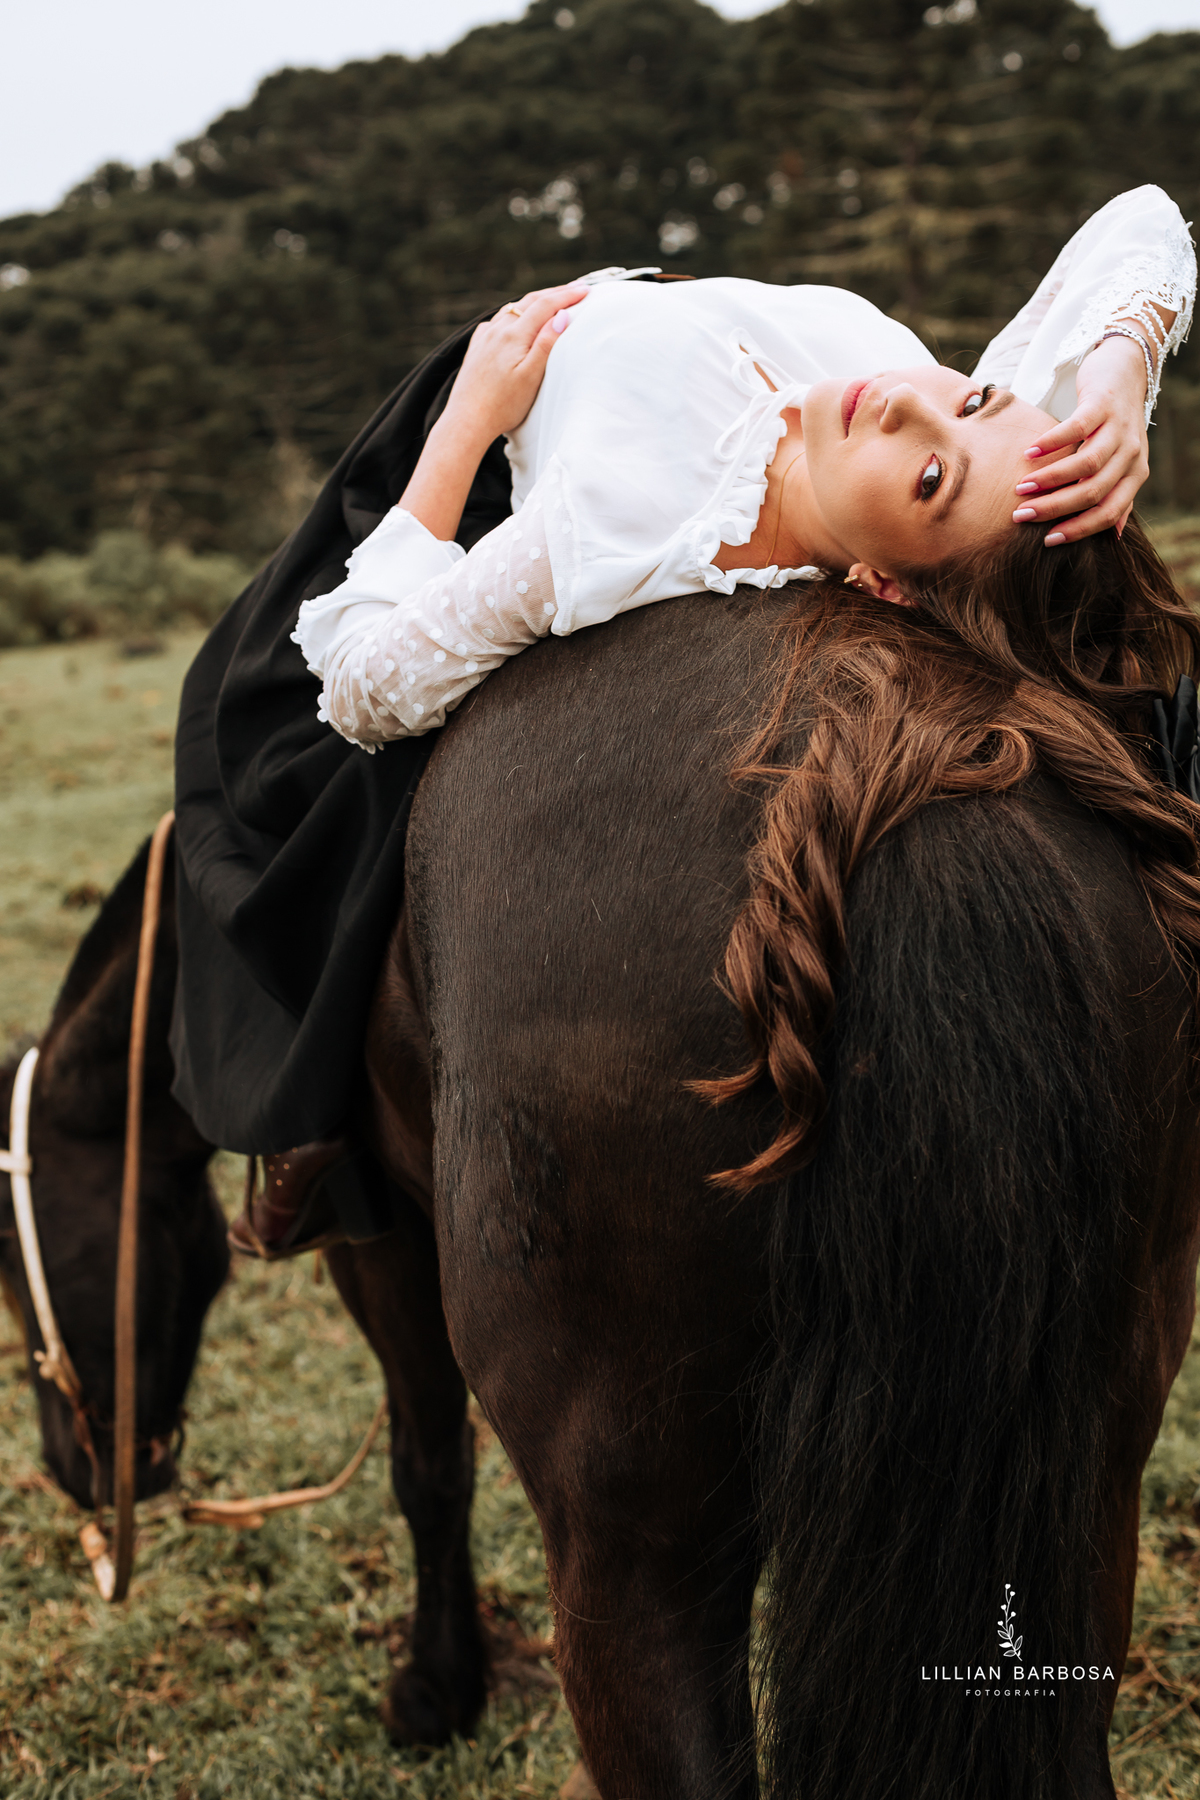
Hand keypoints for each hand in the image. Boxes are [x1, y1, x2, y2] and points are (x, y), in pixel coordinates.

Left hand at [442, 284, 588, 442]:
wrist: (467, 421)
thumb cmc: (503, 405)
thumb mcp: (531, 377)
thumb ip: (546, 344)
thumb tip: (561, 315)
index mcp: (514, 335)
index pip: (546, 305)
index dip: (568, 296)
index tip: (586, 290)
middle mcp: (497, 330)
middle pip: (529, 302)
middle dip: (554, 293)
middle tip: (575, 289)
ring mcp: (485, 337)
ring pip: (513, 309)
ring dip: (534, 302)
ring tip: (550, 300)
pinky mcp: (477, 347)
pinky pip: (497, 322)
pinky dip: (513, 314)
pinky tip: (514, 319)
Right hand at [1012, 331, 1149, 544]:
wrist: (1128, 369)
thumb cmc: (1117, 421)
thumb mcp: (1122, 460)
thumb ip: (1119, 493)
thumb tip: (1112, 534)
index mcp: (1135, 474)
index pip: (1108, 512)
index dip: (1078, 530)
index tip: (1046, 540)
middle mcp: (1131, 453)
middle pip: (1093, 492)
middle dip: (1054, 508)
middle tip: (1022, 515)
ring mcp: (1119, 427)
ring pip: (1086, 465)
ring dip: (1050, 479)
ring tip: (1021, 487)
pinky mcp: (1103, 403)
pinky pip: (1076, 428)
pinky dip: (1051, 443)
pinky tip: (1028, 452)